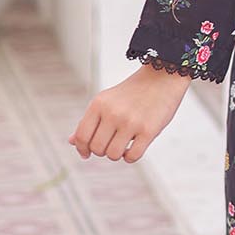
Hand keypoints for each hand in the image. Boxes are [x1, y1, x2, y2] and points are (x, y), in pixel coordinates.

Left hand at [70, 63, 189, 163]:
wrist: (162, 77)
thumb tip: (72, 142)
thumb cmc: (132, 92)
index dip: (82, 149)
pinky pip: (132, 157)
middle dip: (102, 150)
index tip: (87, 153)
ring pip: (113, 155)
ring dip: (117, 154)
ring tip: (123, 144)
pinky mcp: (149, 130)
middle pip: (97, 148)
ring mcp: (131, 122)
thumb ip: (89, 121)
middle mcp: (113, 113)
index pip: (82, 136)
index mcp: (99, 104)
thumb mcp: (106, 101)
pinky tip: (134, 147)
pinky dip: (130, 157)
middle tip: (111, 142)